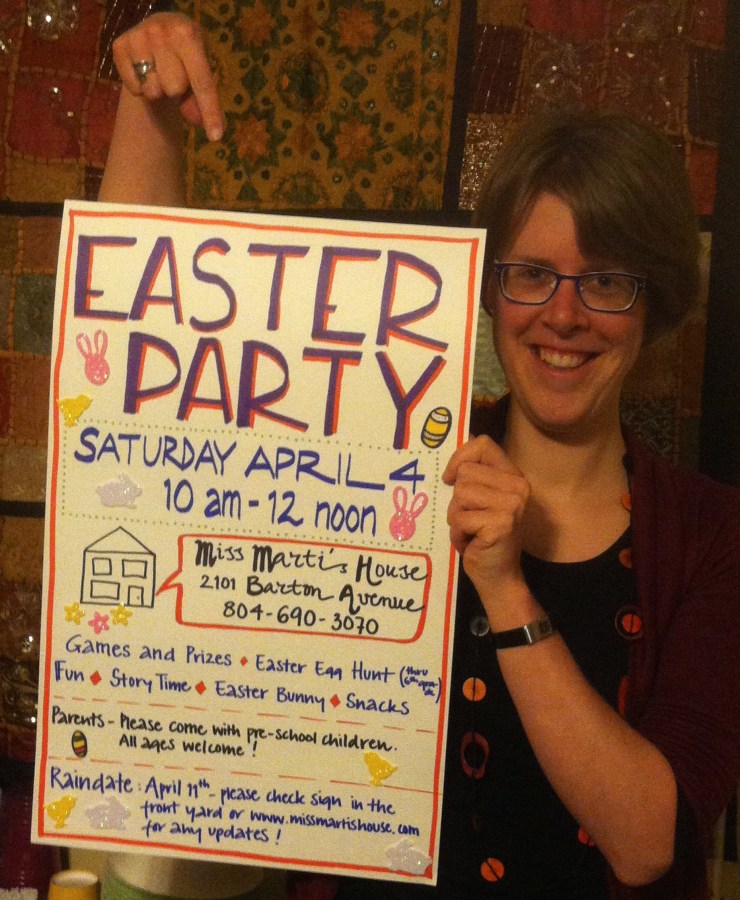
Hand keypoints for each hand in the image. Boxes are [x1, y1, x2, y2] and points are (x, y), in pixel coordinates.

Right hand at [112, 12, 223, 141]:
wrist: (161, 29)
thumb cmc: (187, 56)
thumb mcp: (200, 72)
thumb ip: (201, 100)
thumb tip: (195, 120)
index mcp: (189, 35)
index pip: (202, 82)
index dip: (210, 112)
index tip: (216, 138)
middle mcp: (162, 30)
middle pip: (174, 88)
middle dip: (176, 89)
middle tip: (173, 72)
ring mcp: (138, 36)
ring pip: (153, 90)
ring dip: (157, 89)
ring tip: (158, 72)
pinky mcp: (119, 45)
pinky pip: (134, 88)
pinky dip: (139, 87)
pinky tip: (142, 70)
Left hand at [442, 435, 529, 592]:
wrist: (498, 575)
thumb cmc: (481, 535)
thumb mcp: (478, 499)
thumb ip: (473, 474)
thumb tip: (459, 444)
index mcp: (512, 475)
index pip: (483, 444)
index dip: (460, 457)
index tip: (450, 478)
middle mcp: (517, 485)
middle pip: (465, 473)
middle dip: (457, 500)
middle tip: (471, 519)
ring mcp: (512, 504)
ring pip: (459, 495)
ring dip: (456, 517)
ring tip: (471, 531)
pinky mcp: (501, 523)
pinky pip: (460, 518)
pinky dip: (458, 534)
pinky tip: (472, 543)